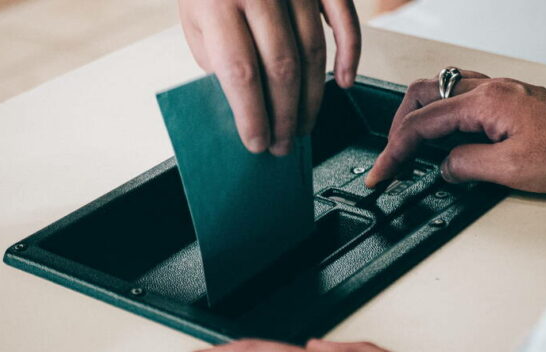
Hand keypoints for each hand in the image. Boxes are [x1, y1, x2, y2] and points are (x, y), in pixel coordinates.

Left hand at [178, 0, 360, 155]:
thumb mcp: (196, 21)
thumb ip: (217, 61)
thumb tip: (245, 109)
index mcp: (217, 2)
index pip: (240, 73)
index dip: (252, 115)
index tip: (257, 143)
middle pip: (281, 68)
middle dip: (284, 116)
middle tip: (283, 144)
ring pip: (312, 53)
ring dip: (311, 99)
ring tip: (303, 126)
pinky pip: (344, 21)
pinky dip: (349, 55)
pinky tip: (343, 82)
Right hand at [366, 72, 545, 192]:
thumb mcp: (512, 170)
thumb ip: (467, 166)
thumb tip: (444, 168)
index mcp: (485, 103)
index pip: (422, 124)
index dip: (394, 152)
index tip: (381, 174)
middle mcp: (490, 89)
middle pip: (423, 94)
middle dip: (399, 126)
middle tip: (392, 158)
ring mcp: (502, 91)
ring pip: (441, 91)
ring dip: (420, 117)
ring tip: (411, 147)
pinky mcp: (512, 100)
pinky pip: (463, 98)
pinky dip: (444, 115)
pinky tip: (446, 138)